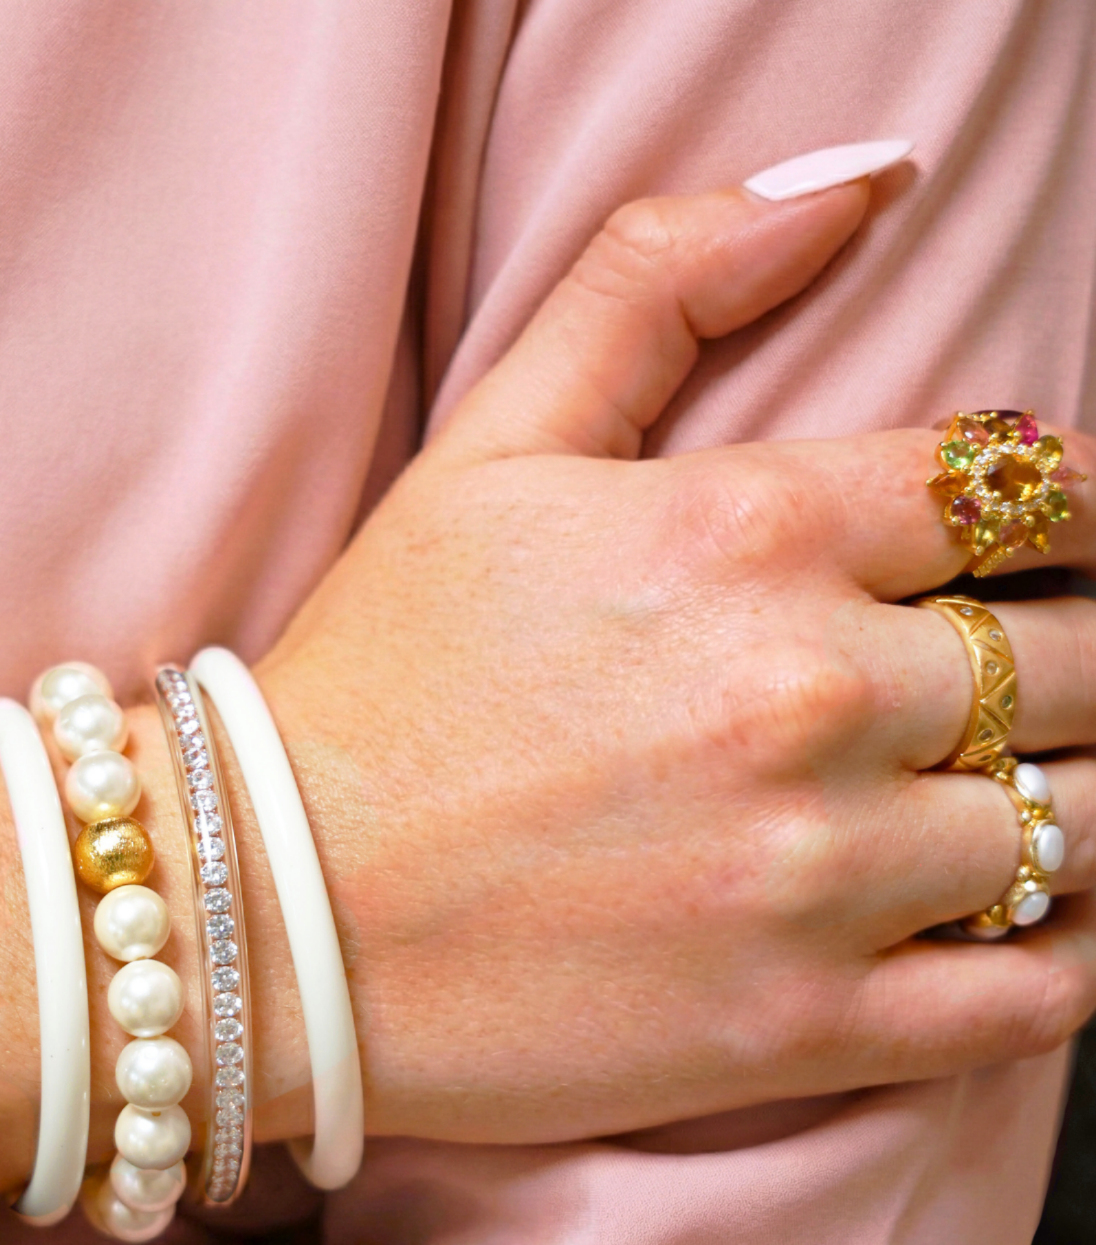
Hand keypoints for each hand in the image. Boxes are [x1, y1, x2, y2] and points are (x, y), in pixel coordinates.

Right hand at [0, 180, 1095, 1203]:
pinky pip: (1042, 992)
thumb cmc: (377, 681)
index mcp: (743, 532)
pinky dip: (1063, 955)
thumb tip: (851, 181)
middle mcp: (805, 694)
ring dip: (1069, 804)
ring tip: (999, 799)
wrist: (266, 911)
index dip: (1072, 510)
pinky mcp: (801, 1028)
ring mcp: (813, 876)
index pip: (1030, 482)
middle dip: (1073, 659)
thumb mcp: (486, 452)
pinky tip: (1010, 922)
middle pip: (1085, 658)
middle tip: (1013, 682)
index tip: (1050, 547)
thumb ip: (654, 286)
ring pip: (1084, 826)